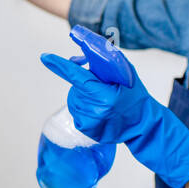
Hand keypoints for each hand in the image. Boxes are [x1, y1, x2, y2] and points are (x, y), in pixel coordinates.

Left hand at [40, 48, 188, 187]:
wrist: (143, 123)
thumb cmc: (134, 94)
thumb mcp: (125, 73)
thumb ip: (105, 61)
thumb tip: (75, 59)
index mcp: (106, 96)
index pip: (78, 78)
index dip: (60, 66)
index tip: (45, 57)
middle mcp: (96, 111)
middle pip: (76, 88)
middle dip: (84, 83)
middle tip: (103, 88)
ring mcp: (90, 123)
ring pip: (74, 99)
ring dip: (84, 95)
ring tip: (104, 101)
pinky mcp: (86, 130)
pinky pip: (76, 111)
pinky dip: (84, 107)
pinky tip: (99, 110)